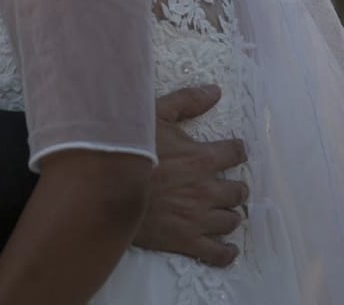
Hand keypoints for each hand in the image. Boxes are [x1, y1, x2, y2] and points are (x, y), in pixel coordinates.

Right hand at [132, 85, 247, 266]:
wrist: (105, 188)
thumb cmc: (128, 148)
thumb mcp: (154, 114)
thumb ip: (187, 101)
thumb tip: (216, 91)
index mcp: (203, 158)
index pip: (235, 153)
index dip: (236, 151)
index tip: (233, 152)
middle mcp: (207, 189)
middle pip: (238, 191)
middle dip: (235, 187)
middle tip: (228, 186)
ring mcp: (198, 218)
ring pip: (231, 220)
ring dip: (229, 214)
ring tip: (222, 211)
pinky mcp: (186, 240)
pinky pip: (218, 252)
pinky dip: (226, 251)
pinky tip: (227, 247)